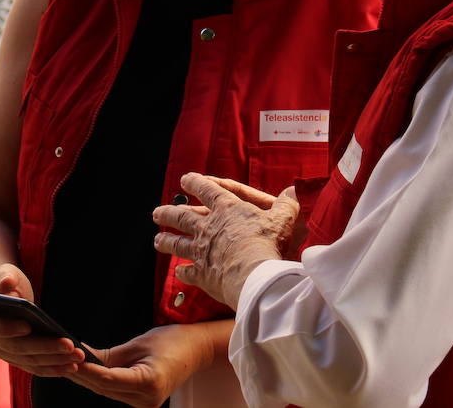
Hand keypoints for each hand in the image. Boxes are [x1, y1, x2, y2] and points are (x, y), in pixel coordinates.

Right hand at [0, 264, 92, 376]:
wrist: (3, 299)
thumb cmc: (4, 285)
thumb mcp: (2, 274)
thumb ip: (4, 278)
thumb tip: (6, 284)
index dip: (8, 328)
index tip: (28, 326)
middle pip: (19, 348)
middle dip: (46, 347)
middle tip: (69, 345)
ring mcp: (7, 355)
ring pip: (31, 362)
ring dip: (55, 361)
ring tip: (77, 357)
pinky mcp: (20, 360)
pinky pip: (37, 368)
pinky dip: (54, 368)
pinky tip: (71, 366)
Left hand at [68, 321, 229, 407]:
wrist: (197, 350)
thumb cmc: (172, 341)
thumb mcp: (139, 343)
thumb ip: (110, 356)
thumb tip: (82, 356)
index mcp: (148, 382)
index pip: (107, 379)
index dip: (86, 369)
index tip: (70, 358)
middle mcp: (146, 399)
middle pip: (104, 388)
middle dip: (82, 373)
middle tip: (61, 357)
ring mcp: (145, 404)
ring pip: (107, 391)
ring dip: (88, 378)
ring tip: (69, 362)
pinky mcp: (143, 402)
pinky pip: (115, 391)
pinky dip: (101, 380)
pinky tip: (87, 369)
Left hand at [153, 173, 299, 307]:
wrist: (255, 274)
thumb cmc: (268, 242)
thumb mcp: (283, 218)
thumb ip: (287, 204)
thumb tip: (295, 192)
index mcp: (226, 209)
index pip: (207, 189)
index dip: (195, 182)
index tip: (185, 179)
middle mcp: (208, 227)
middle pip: (181, 217)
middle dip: (167, 213)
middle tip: (157, 213)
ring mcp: (201, 251)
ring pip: (177, 244)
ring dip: (166, 242)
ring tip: (157, 241)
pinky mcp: (202, 273)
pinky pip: (188, 272)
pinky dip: (183, 273)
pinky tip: (179, 273)